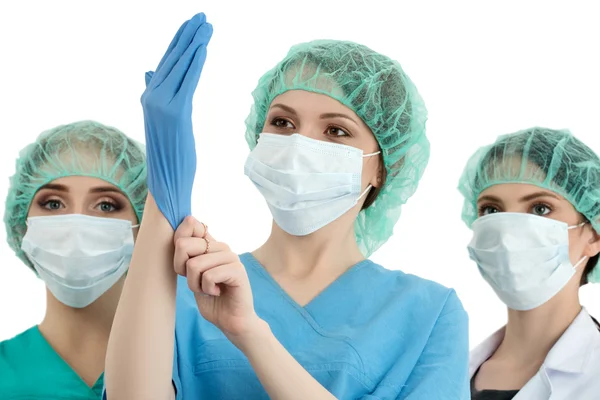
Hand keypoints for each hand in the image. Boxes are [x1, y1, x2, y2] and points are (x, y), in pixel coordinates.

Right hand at [141, 13, 212, 229]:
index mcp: (150, 96)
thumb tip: (149, 73)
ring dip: (194, 44)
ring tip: (206, 26)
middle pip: (173, 60)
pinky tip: (203, 48)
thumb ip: (157, 93)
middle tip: (202, 17)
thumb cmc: (169, 153)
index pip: (166, 62)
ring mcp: (161, 105)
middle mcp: (152, 97)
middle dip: (188, 36)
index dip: (178, 41)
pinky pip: (188, 82)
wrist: (166, 180)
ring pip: (181, 67)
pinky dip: (195, 63)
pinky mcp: (176, 113)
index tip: (190, 24)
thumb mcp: (163, 120)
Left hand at [173, 217, 261, 341]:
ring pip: (195, 264)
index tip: (184, 265)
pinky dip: (207, 289)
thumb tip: (190, 218)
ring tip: (209, 289)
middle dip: (183, 271)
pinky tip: (218, 292)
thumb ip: (188, 252)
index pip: (190, 225)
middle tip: (197, 283)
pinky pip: (209, 276)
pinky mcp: (238, 271)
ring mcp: (231, 257)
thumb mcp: (192, 274)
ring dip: (196, 284)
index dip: (179, 245)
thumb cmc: (211, 299)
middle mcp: (222, 246)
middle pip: (184, 245)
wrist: (231, 321)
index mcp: (211, 244)